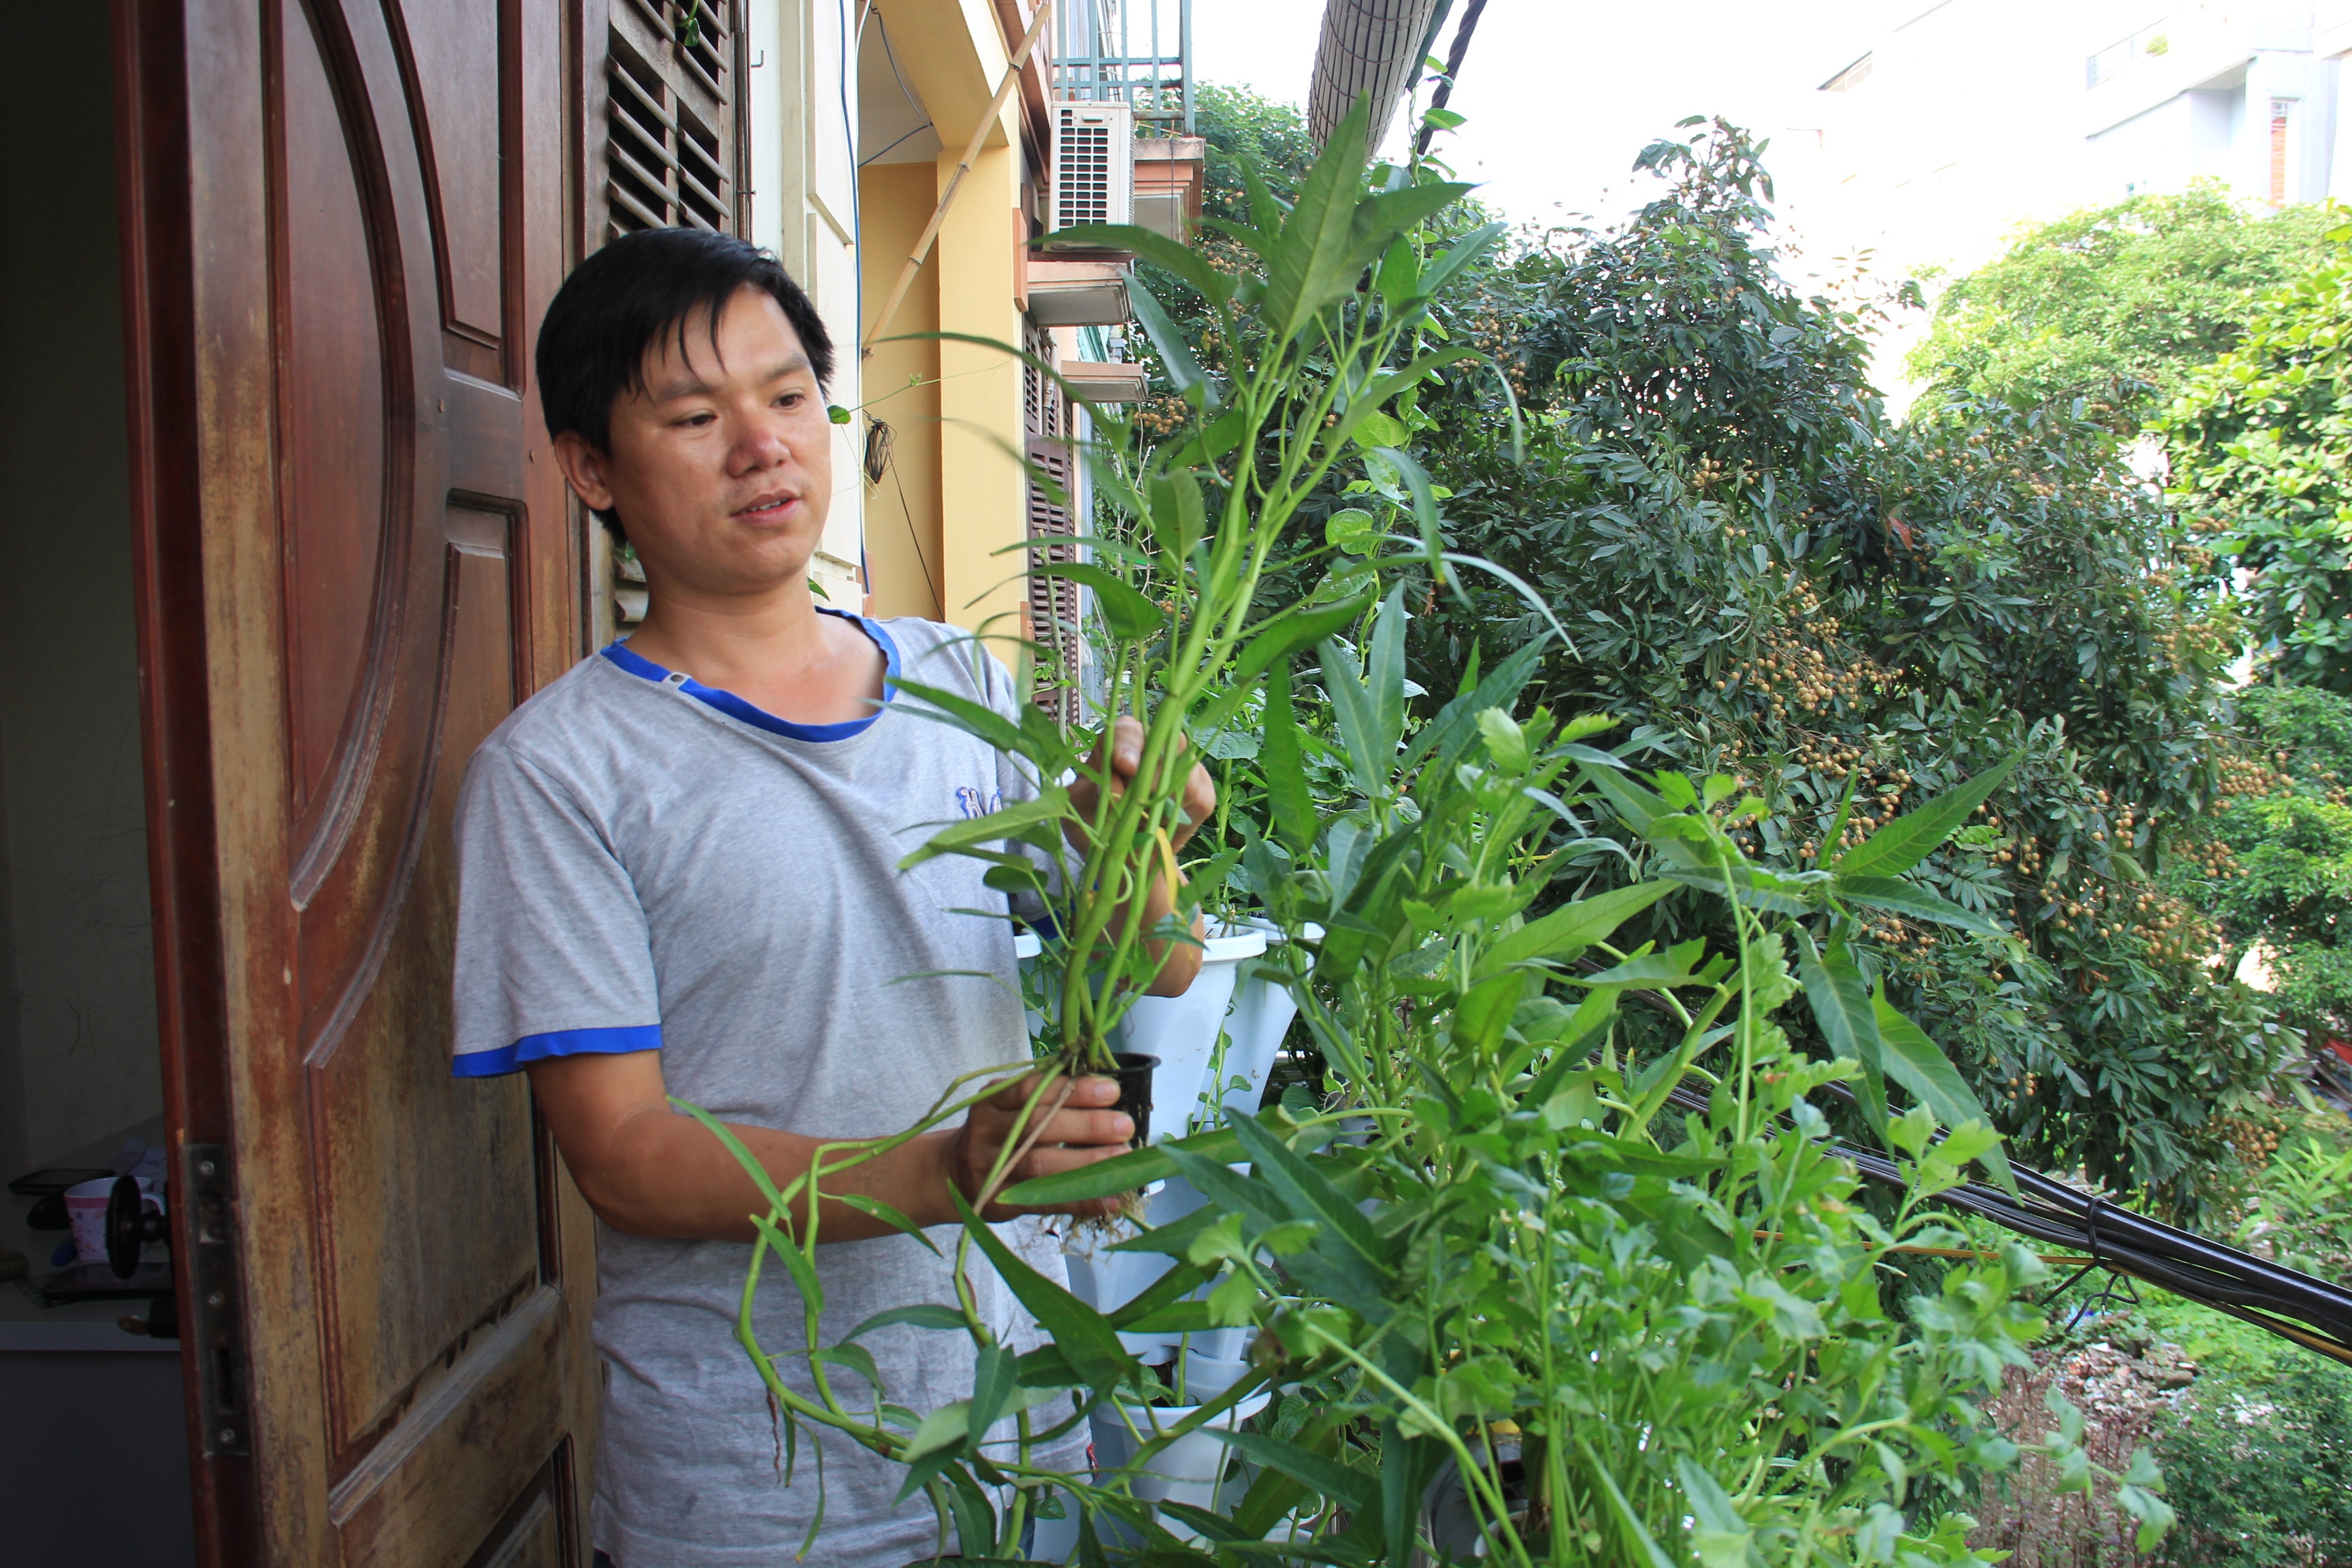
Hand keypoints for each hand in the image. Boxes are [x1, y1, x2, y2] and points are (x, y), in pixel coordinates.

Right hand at [946, 1071, 1134, 1219]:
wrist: (952, 1174)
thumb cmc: (997, 1133)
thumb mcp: (1006, 1107)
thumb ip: (1045, 1099)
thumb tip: (1108, 1096)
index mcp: (992, 1101)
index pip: (1032, 1089)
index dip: (1073, 1089)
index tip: (1111, 1091)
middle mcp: (987, 1132)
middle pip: (1038, 1126)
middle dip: (1087, 1125)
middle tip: (1125, 1125)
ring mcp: (992, 1168)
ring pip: (1041, 1164)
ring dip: (1087, 1162)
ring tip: (1122, 1157)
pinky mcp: (1001, 1201)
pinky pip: (1045, 1201)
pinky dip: (1081, 1201)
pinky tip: (1111, 1199)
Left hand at [1067, 715, 1217, 852]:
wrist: (1117, 854)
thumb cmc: (1093, 820)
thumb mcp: (1080, 808)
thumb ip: (1091, 794)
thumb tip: (1116, 788)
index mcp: (1119, 743)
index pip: (1128, 731)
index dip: (1128, 745)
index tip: (1125, 766)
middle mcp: (1155, 748)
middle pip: (1166, 741)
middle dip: (1154, 768)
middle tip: (1140, 797)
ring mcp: (1182, 769)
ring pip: (1187, 769)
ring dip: (1168, 794)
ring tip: (1147, 818)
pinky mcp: (1201, 795)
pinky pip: (1202, 798)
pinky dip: (1184, 814)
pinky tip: (1164, 826)